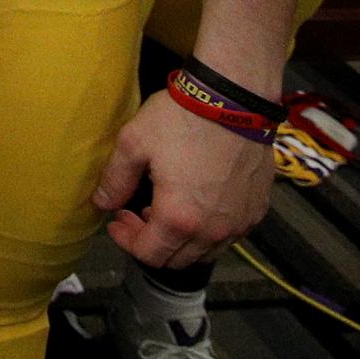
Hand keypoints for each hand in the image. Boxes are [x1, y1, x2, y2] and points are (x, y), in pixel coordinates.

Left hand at [92, 91, 275, 266]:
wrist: (234, 98)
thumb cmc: (182, 118)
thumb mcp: (134, 144)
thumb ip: (115, 180)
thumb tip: (101, 203)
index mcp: (179, 218)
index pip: (149, 255)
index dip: (127, 241)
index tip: (117, 219)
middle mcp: (213, 230)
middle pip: (177, 259)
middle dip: (152, 242)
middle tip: (137, 212)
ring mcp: (240, 221)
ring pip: (206, 251)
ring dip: (181, 240)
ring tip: (166, 207)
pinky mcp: (258, 209)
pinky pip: (230, 235)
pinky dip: (209, 230)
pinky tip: (198, 202)